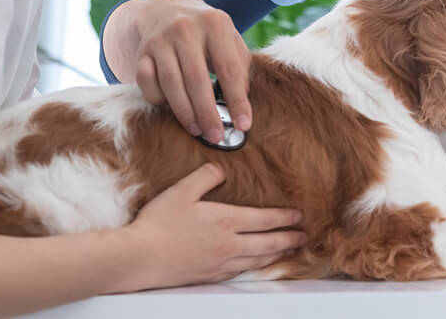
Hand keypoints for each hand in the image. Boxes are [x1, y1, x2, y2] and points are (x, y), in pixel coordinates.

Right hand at [105, 0, 252, 144]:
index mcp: (215, 22)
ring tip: (197, 129)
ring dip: (185, 112)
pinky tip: (171, 110)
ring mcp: (160, 39)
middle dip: (208, 113)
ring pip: (170, 83)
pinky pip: (146, 83)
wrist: (168, 10)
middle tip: (216, 136)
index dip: (237, 100)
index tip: (243, 124)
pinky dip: (158, 100)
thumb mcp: (229, 39)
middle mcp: (186, 28)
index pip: (229, 68)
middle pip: (197, 79)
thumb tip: (239, 105)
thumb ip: (239, 67)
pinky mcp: (141, 51)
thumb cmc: (207, 33)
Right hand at [120, 163, 305, 289]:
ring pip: (257, 259)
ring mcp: (220, 263)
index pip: (265, 220)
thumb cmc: (159, 223)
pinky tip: (255, 264)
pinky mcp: (209, 276)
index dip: (284, 218)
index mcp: (226, 221)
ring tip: (287, 250)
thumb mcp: (183, 190)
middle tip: (304, 237)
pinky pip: (241, 271)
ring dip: (276, 254)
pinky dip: (255, 266)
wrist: (141, 257)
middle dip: (289, 239)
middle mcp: (229, 245)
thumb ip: (206, 176)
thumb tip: (221, 169)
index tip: (298, 216)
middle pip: (268, 243)